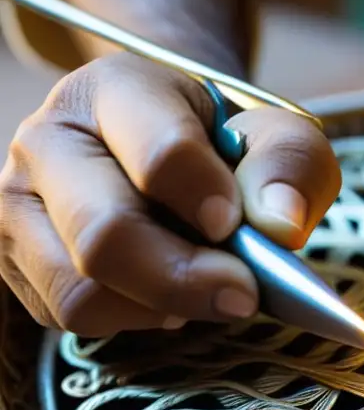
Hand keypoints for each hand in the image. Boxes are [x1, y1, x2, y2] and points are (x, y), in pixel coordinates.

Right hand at [0, 53, 339, 336]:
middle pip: (105, 234)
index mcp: (116, 91)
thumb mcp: (275, 134)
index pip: (158, 151)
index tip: (237, 226)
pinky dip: (130, 318)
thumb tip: (280, 223)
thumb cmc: (224, 144)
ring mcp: (19, 203)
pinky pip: (67, 315)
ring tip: (203, 287)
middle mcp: (48, 140)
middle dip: (183, 278)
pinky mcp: (14, 258)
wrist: (167, 148)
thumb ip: (289, 165)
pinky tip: (165, 292)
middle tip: (242, 295)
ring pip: (77, 289)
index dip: (205, 198)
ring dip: (157, 306)